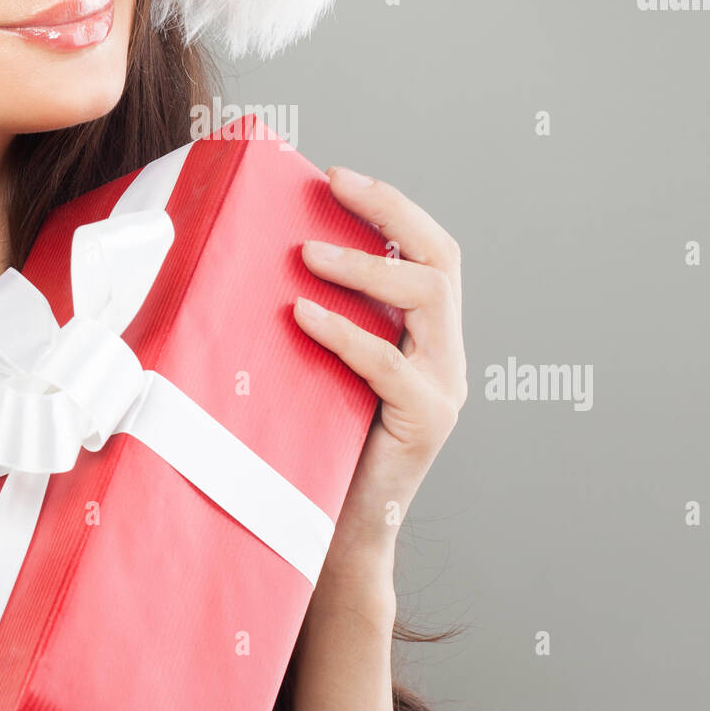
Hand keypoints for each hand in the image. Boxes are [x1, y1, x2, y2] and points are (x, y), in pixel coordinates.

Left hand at [293, 166, 466, 567]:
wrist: (337, 535)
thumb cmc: (318, 446)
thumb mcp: (322, 368)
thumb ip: (321, 321)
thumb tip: (262, 257)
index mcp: (427, 337)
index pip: (430, 251)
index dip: (390, 206)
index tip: (336, 175)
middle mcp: (447, 356)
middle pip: (441, 259)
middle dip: (389, 211)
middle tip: (333, 186)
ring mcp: (444, 388)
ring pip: (430, 298)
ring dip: (367, 265)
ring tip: (308, 254)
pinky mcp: (426, 421)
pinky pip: (390, 362)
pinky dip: (346, 331)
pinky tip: (303, 314)